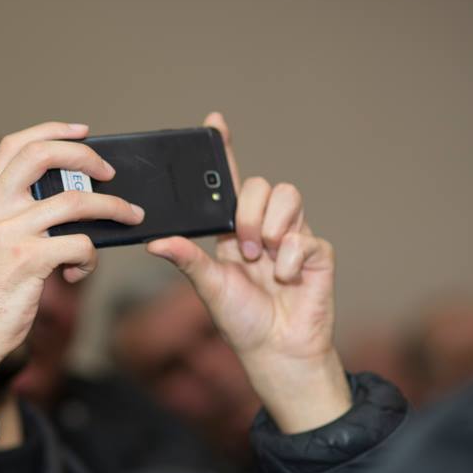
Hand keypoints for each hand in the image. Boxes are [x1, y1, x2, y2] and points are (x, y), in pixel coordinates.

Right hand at [0, 122, 143, 397]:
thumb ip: (21, 219)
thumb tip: (78, 203)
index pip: (15, 145)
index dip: (52, 131)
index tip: (83, 132)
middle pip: (42, 155)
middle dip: (85, 156)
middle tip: (110, 173)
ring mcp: (8, 232)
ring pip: (75, 201)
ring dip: (112, 208)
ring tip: (129, 217)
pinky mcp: (26, 260)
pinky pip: (79, 244)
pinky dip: (90, 257)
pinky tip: (80, 272)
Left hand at [147, 113, 350, 433]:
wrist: (276, 351)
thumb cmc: (242, 321)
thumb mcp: (207, 288)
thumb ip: (187, 261)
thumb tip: (155, 241)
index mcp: (233, 230)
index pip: (228, 182)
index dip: (224, 149)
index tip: (215, 122)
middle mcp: (264, 227)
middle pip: (260, 184)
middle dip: (248, 211)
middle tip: (242, 247)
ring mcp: (292, 237)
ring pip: (287, 195)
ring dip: (269, 225)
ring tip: (262, 257)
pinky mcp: (317, 254)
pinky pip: (306, 237)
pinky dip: (290, 258)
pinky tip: (284, 279)